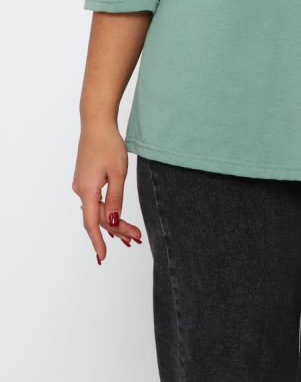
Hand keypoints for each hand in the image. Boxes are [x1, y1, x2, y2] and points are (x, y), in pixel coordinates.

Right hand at [72, 123, 142, 262]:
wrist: (96, 124)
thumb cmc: (109, 145)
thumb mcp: (118, 172)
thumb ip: (116, 199)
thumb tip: (114, 222)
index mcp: (87, 190)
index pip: (92, 223)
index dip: (98, 241)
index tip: (102, 257)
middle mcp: (81, 190)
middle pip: (99, 217)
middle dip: (118, 230)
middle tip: (137, 239)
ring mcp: (82, 185)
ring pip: (98, 209)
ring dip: (114, 222)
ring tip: (131, 236)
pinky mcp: (85, 180)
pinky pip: (96, 201)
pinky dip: (108, 210)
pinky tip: (116, 219)